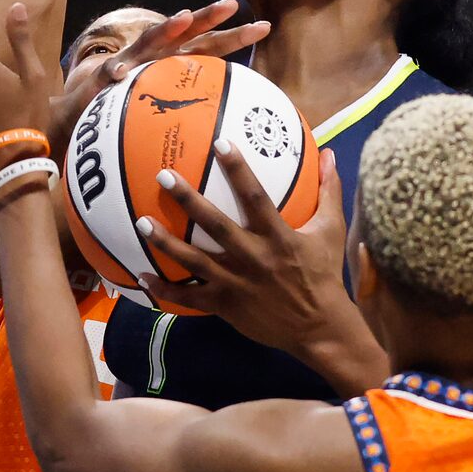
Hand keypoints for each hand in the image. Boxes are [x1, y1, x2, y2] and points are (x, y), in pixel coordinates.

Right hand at [46, 0, 270, 154]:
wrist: (90, 111)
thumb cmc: (138, 108)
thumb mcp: (172, 105)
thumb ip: (199, 107)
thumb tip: (239, 122)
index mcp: (179, 61)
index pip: (212, 45)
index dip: (237, 36)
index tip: (266, 27)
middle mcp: (158, 54)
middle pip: (187, 32)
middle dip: (207, 16)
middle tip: (230, 5)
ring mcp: (131, 61)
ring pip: (150, 40)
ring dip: (165, 29)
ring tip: (181, 18)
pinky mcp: (104, 77)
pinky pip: (108, 74)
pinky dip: (114, 72)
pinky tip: (119, 74)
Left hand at [136, 144, 349, 345]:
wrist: (320, 328)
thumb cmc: (324, 275)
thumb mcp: (331, 231)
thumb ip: (328, 192)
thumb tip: (330, 154)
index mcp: (278, 237)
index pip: (256, 197)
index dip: (238, 169)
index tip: (219, 143)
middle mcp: (254, 257)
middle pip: (216, 225)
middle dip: (189, 201)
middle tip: (164, 176)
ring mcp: (237, 283)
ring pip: (195, 261)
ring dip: (166, 242)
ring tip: (140, 222)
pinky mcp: (226, 305)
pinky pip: (190, 298)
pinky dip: (165, 290)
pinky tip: (142, 276)